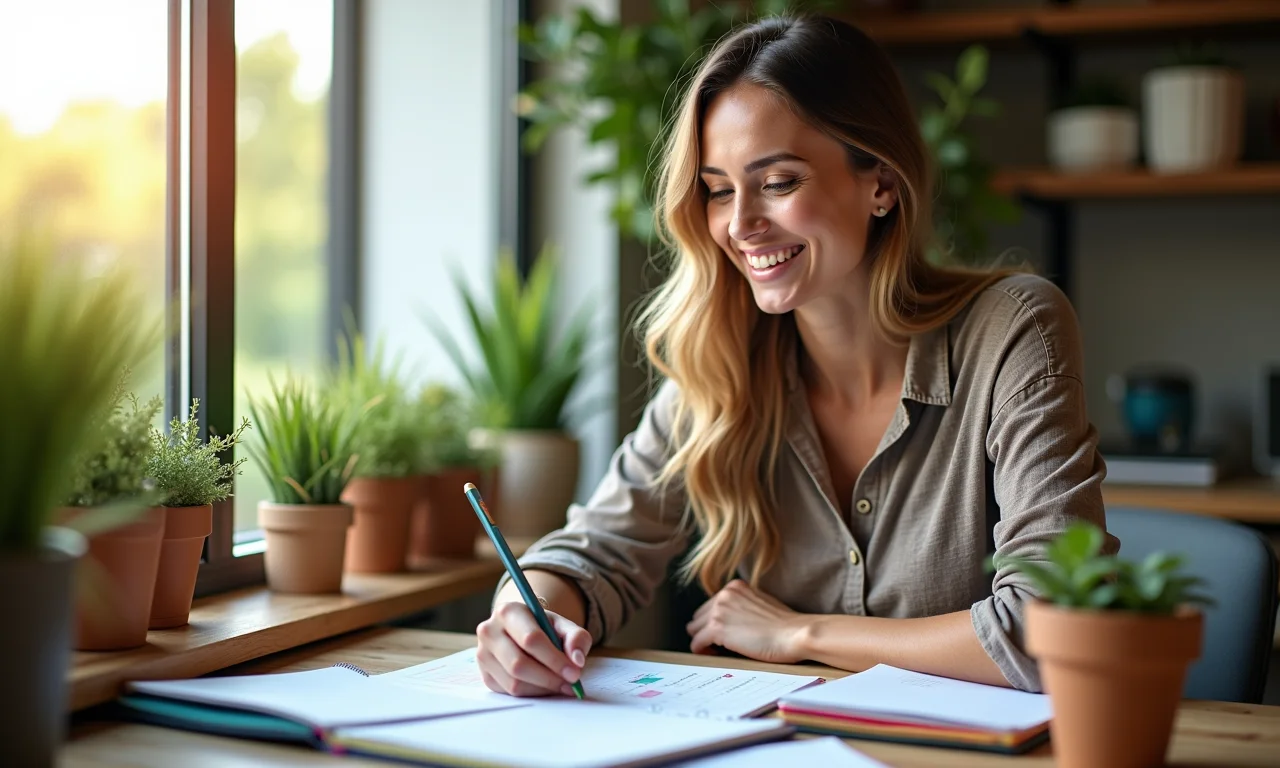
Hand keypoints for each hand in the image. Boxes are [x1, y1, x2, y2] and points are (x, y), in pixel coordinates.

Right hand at [476, 600, 591, 696]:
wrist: (520, 632)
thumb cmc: (543, 628)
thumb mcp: (562, 625)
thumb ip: (576, 637)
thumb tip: (577, 660)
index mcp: (508, 611)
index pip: (531, 639)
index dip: (555, 659)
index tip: (575, 672)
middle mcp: (489, 631)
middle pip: (518, 664)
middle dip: (549, 678)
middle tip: (571, 684)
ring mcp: (483, 655)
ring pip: (514, 682)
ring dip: (542, 688)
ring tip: (561, 685)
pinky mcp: (485, 675)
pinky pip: (510, 693)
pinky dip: (533, 693)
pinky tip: (545, 686)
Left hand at [686, 579, 809, 663]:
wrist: (795, 633)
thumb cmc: (786, 625)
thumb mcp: (761, 604)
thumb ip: (743, 607)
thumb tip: (730, 622)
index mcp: (735, 587)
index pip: (711, 605)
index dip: (715, 622)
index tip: (725, 635)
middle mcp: (724, 594)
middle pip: (699, 616)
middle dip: (707, 631)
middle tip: (720, 645)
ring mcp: (719, 610)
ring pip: (694, 629)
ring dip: (704, 641)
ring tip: (718, 651)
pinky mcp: (717, 628)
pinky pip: (697, 643)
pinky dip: (702, 651)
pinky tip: (715, 655)